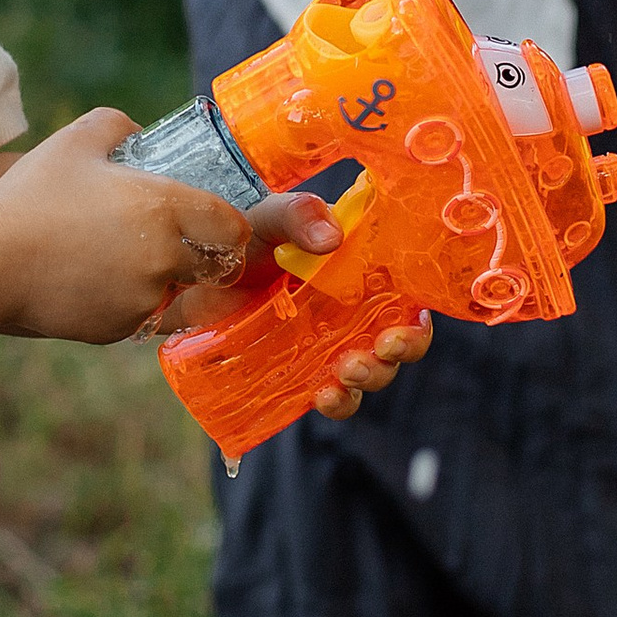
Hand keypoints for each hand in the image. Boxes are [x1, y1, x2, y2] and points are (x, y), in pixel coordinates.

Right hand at [0, 112, 277, 343]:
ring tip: (131, 262)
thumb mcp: (77, 139)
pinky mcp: (120, 330)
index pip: (232, 227)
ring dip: (169, 282)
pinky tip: (102, 281)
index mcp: (166, 208)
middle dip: (205, 256)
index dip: (229, 224)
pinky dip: (135, 303)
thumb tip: (137, 133)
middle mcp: (166, 259)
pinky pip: (146, 317)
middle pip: (216, 267)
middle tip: (179, 242)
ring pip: (181, 295)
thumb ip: (118, 126)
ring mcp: (144, 300)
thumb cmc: (33, 195)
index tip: (214, 220)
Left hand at [159, 188, 435, 418]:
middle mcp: (355, 312)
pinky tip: (323, 395)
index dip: (419, 314)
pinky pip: (335, 396)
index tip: (408, 320)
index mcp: (360, 272)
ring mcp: (331, 346)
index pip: (408, 295)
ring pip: (373, 371)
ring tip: (347, 370)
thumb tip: (332, 238)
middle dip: (403, 349)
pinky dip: (338, 401)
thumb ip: (299, 215)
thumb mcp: (270, 219)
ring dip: (372, 376)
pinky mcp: (305, 372)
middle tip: (383, 347)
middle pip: (400, 339)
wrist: (197, 280)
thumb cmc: (245, 241)